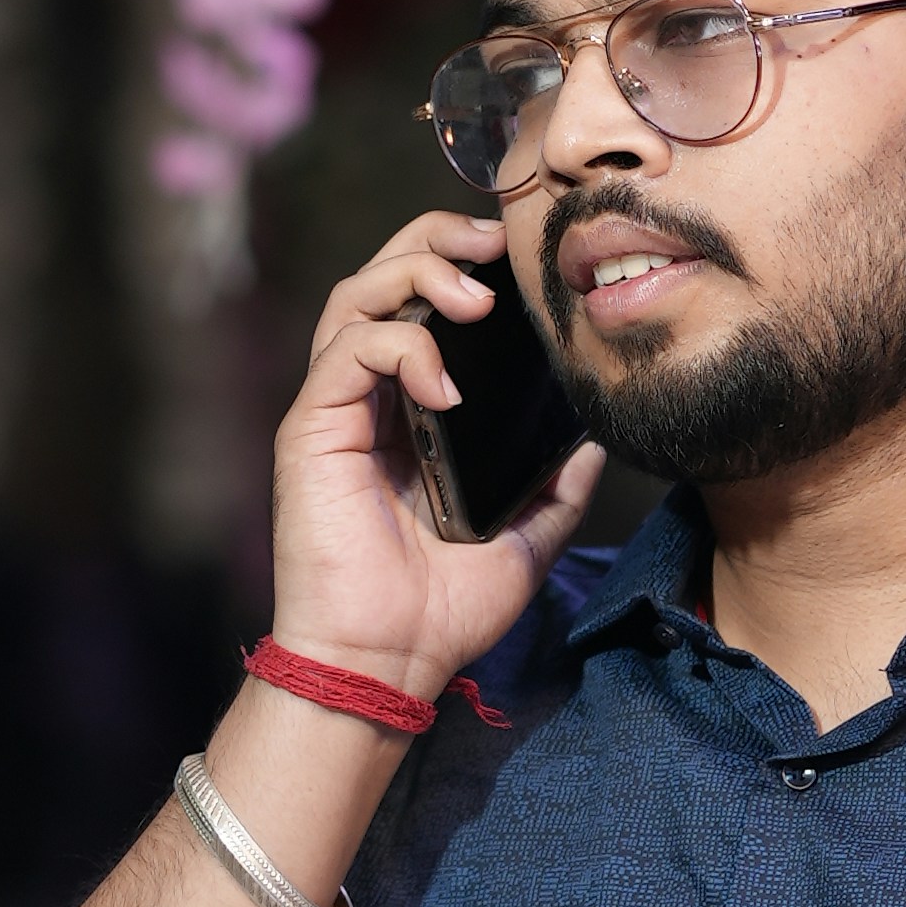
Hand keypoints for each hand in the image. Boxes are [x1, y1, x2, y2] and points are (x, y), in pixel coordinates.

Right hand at [272, 210, 604, 699]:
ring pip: (356, 297)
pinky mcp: (311, 429)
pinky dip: (403, 348)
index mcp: (409, 413)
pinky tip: (445, 386)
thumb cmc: (440, 611)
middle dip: (434, 241)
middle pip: (382, 279)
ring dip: (416, 274)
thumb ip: (556, 486)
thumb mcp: (524, 540)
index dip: (460, 263)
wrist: (387, 665)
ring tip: (474, 294)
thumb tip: (594, 439)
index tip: (516, 258)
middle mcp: (367, 399)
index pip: (423, 306)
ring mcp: (335, 410)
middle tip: (492, 242)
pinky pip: (350, 352)